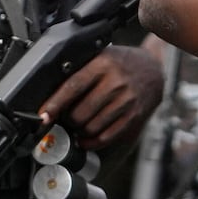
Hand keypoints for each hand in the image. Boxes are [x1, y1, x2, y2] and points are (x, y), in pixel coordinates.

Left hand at [46, 48, 164, 150]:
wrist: (154, 70)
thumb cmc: (122, 63)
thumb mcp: (102, 57)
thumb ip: (81, 71)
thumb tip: (52, 95)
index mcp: (103, 64)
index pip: (73, 87)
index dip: (55, 104)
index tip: (43, 116)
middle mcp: (116, 82)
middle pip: (81, 112)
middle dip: (68, 120)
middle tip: (66, 118)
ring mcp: (126, 101)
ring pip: (92, 127)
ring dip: (80, 131)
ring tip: (78, 126)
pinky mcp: (134, 116)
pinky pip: (107, 136)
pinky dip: (92, 142)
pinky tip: (86, 138)